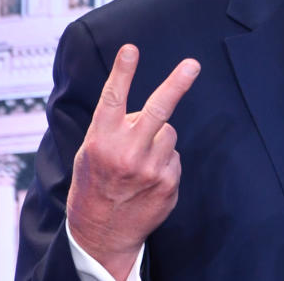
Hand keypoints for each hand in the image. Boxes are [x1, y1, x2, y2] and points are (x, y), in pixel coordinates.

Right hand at [66, 44, 199, 280]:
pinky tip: (148, 178)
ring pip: (168, 132)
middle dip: (176, 84)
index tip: (131, 49)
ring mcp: (150, 168)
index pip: (112, 99)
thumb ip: (113, 128)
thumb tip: (143, 112)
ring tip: (139, 161)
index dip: (122, 73)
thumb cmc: (95, 185)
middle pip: (157, 110)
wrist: (101, 233)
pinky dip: (164, 160)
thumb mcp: (90, 152)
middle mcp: (126, 152)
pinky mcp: (168, 181)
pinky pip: (174, 155)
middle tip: (192, 65)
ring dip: (158, 139)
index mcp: (102, 140)